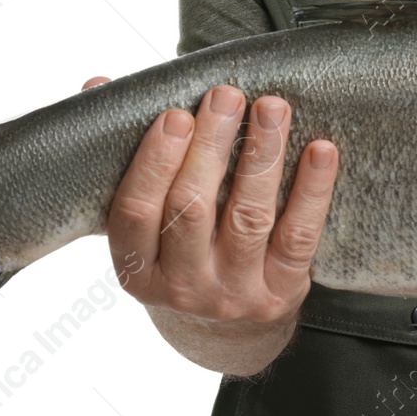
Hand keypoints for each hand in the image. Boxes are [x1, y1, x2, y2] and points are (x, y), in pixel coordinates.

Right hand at [84, 76, 338, 340]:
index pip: (135, 212)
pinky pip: (298, 237)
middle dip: (210, 146)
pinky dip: (312, 190)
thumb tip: (96, 86)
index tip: (175, 113)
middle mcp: (181, 286)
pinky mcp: (281, 292)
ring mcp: (233, 293)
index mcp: (136, 267)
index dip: (154, 162)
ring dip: (261, 156)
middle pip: (192, 209)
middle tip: (226, 95)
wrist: (228, 329)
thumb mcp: (144, 217)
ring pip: (248, 217)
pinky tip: (320, 149)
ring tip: (272, 107)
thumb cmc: (179, 247)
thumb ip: (124, 152)